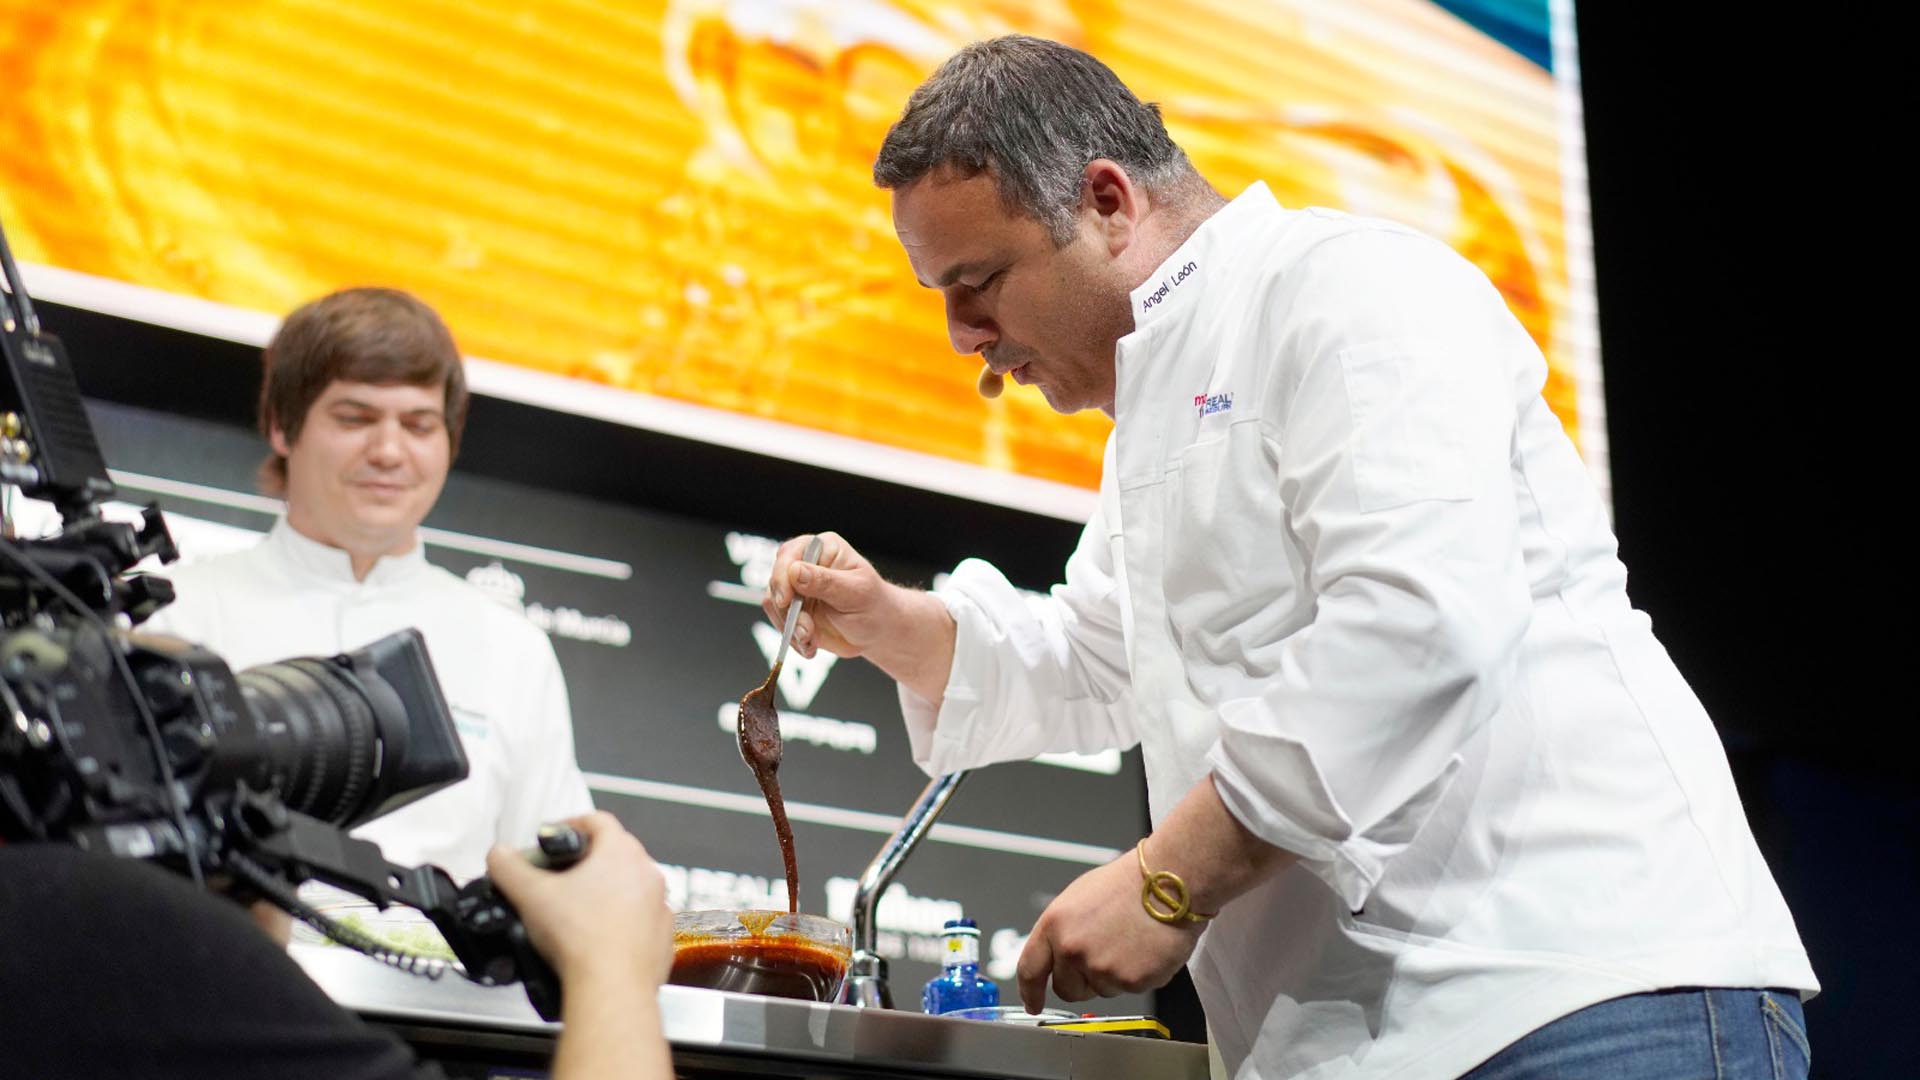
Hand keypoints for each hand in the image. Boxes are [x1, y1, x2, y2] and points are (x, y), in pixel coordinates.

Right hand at [487, 811, 671, 991]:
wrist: (611, 988)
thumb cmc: (581, 939)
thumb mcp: (530, 895)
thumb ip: (509, 868)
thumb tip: (499, 855)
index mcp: (621, 853)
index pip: (598, 821)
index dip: (571, 824)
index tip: (555, 838)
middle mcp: (648, 874)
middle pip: (616, 854)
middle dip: (587, 862)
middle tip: (560, 878)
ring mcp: (660, 906)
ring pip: (631, 889)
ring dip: (607, 894)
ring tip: (577, 911)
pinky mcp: (663, 937)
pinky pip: (642, 921)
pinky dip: (622, 924)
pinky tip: (598, 939)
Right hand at [763, 532, 955, 700]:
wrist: (877, 630)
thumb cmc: (873, 604)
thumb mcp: (855, 592)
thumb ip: (826, 582)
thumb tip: (794, 571)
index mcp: (822, 548)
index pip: (790, 554)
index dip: (782, 576)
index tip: (786, 600)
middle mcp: (805, 564)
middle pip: (776, 580)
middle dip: (787, 610)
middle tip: (805, 631)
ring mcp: (796, 589)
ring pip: (774, 604)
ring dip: (790, 627)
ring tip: (811, 640)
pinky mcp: (793, 611)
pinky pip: (780, 623)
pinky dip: (793, 638)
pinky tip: (811, 646)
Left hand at [1015, 850, 1204, 1011]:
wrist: (1170, 882)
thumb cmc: (1131, 883)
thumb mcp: (1079, 897)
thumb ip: (1062, 930)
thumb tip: (1056, 952)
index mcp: (1056, 924)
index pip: (1030, 969)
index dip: (1030, 991)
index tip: (1033, 1002)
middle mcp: (1073, 949)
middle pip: (1066, 990)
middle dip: (1081, 981)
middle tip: (1103, 957)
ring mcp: (1101, 968)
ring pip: (1100, 991)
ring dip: (1112, 976)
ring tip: (1129, 942)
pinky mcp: (1129, 981)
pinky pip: (1128, 990)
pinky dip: (1137, 975)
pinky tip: (1144, 949)